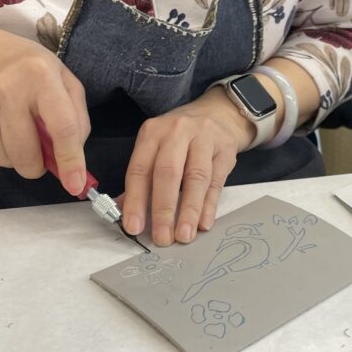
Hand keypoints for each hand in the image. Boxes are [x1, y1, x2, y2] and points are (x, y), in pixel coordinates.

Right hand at [0, 25, 90, 194]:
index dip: (70, 161)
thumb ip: (76, 119)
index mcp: (42, 76)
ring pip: (3, 158)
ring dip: (15, 158)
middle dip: (36, 166)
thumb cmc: (29, 70)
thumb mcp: (64, 81)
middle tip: (39, 155)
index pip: (61, 127)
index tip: (75, 185)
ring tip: (16, 135)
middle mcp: (8, 87)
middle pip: (26, 152)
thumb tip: (73, 162)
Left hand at [121, 89, 256, 246]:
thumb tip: (126, 213)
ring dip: (189, 210)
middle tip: (163, 237)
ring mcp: (204, 138)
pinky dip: (209, 205)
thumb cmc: (180, 139)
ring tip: (184, 235)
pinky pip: (216, 181)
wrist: (217, 114)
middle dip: (163, 209)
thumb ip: (142, 180)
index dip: (135, 201)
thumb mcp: (157, 149)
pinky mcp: (225, 149)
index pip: (140, 170)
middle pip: (168, 173)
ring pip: (195, 178)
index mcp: (152, 133)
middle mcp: (177, 132)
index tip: (134, 227)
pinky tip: (203, 222)